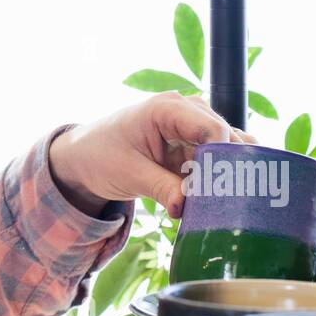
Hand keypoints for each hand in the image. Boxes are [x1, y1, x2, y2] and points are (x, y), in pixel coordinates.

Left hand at [48, 92, 257, 218]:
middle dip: (230, 170)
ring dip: (227, 176)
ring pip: (228, 150)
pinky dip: (220, 180)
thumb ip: (161, 187)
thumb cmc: (102, 155)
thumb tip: (185, 207)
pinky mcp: (194, 147)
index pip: (211, 128)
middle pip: (225, 138)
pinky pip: (218, 161)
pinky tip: (218, 201)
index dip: (222, 158)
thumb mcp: (128, 173)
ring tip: (225, 205)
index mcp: (167, 108)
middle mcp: (186, 112)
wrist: (86, 158)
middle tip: (229, 204)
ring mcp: (193, 129)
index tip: (220, 191)